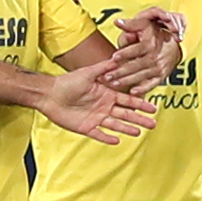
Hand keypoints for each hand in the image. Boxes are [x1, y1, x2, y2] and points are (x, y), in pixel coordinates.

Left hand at [40, 63, 155, 143]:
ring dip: (127, 129)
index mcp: (106, 94)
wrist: (49, 94)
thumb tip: (117, 59)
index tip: (153, 108)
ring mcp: (95, 117)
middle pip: (125, 114)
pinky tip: (117, 141)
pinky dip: (107, 138)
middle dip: (139, 119)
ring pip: (115, 125)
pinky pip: (98, 134)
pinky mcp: (85, 127)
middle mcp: (103, 106)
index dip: (140, 104)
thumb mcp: (87, 73)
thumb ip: (102, 68)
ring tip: (139, 132)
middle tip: (153, 124)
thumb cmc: (66, 82)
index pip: (127, 100)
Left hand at [103, 7, 183, 94]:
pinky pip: (152, 84)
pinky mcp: (160, 76)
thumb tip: (118, 22)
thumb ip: (131, 24)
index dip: (126, 53)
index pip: (137, 49)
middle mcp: (155, 56)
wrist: (173, 44)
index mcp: (150, 43)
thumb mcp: (144, 25)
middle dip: (121, 71)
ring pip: (141, 75)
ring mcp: (158, 67)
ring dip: (127, 80)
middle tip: (107, 76)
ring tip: (113, 84)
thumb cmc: (154, 33)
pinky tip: (133, 92)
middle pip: (137, 65)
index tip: (114, 57)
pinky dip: (143, 88)